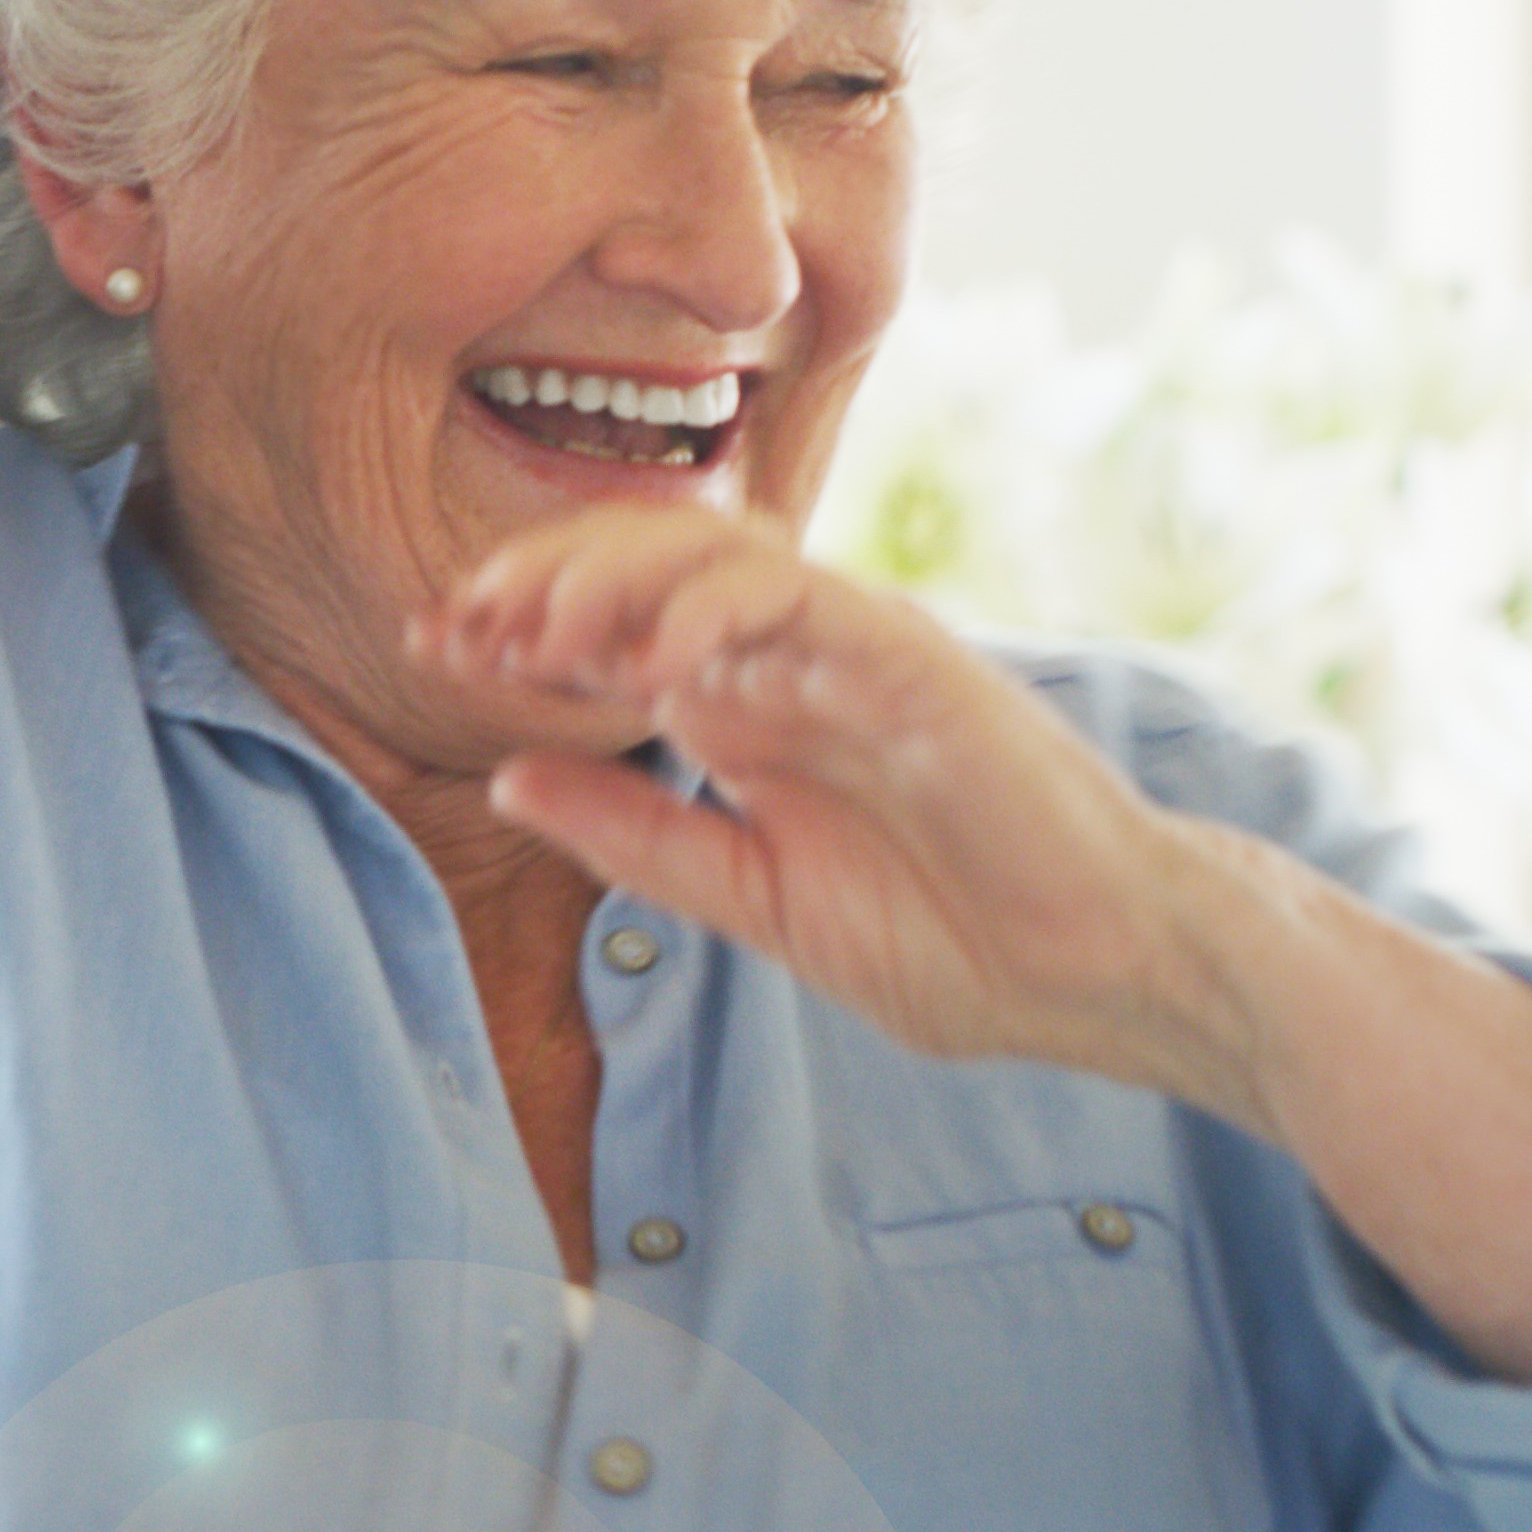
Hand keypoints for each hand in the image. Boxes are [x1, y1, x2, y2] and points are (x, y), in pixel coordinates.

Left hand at [416, 508, 1266, 1100]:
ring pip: (714, 554)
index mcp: (748, 707)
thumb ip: (632, 836)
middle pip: (644, 563)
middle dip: (538, 580)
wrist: (1100, 977)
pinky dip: (716, 616)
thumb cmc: (953, 942)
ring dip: (608, 579)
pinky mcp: (914, 660)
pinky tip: (649, 669)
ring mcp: (853, 649)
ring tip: (534, 635)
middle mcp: (791, 659)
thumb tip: (501, 776)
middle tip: (458, 627)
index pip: (609, 621)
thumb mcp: (749, 898)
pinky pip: (803, 601)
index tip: (431, 649)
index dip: (516, 621)